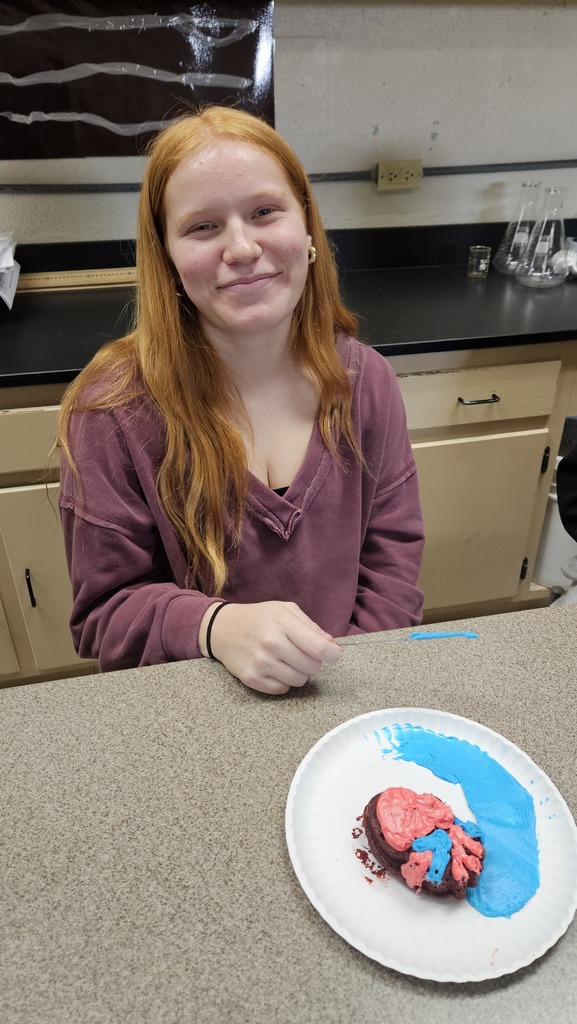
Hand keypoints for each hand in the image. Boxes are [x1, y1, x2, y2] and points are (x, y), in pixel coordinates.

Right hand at [199, 601, 341, 694]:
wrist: (222, 629)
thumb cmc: (258, 618)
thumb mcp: (285, 610)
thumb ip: (310, 626)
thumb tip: (330, 644)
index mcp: (282, 623)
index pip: (318, 648)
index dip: (332, 654)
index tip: (333, 654)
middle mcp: (271, 644)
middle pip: (312, 667)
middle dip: (313, 662)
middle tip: (302, 653)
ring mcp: (260, 663)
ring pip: (299, 681)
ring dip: (299, 672)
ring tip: (286, 659)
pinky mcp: (252, 679)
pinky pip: (283, 689)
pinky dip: (283, 681)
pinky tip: (274, 668)